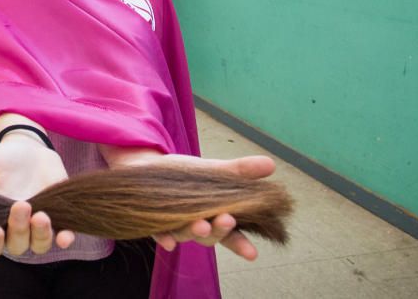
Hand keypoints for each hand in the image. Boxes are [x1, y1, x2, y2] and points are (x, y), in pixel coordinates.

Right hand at [0, 134, 72, 257]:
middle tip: (21, 205)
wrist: (31, 146)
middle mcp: (14, 229)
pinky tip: (66, 236)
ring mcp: (36, 225)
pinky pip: (62, 236)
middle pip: (16, 246)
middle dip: (18, 230)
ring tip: (41, 215)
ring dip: (41, 235)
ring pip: (38, 245)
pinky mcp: (58, 218)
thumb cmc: (2, 159)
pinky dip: (64, 239)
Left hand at [100, 147, 274, 260]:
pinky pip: (158, 233)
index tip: (252, 253)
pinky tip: (167, 242)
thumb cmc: (184, 176)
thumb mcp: (214, 170)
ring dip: (194, 232)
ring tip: (201, 225)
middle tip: (226, 220)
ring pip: (185, 234)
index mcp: (214, 217)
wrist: (147, 166)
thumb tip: (271, 164)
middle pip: (210, 236)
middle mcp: (195, 225)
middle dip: (219, 230)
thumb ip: (239, 171)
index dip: (241, 244)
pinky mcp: (153, 221)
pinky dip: (164, 238)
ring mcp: (174, 225)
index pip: (231, 235)